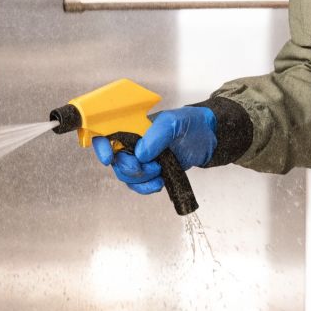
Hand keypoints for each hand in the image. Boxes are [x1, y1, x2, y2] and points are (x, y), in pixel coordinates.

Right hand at [92, 106, 215, 194]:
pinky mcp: (151, 172)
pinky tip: (159, 182)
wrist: (209, 138)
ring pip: (126, 176)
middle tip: (149, 166)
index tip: (109, 158)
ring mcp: (141, 159)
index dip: (101, 146)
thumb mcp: (175, 122)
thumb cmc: (190, 123)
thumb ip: (157, 135)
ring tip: (159, 171)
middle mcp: (133, 143)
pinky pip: (139, 185)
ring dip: (140, 179)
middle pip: (116, 161)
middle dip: (129, 168)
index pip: (107, 133)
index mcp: (132, 126)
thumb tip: (141, 154)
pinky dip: (146, 188)